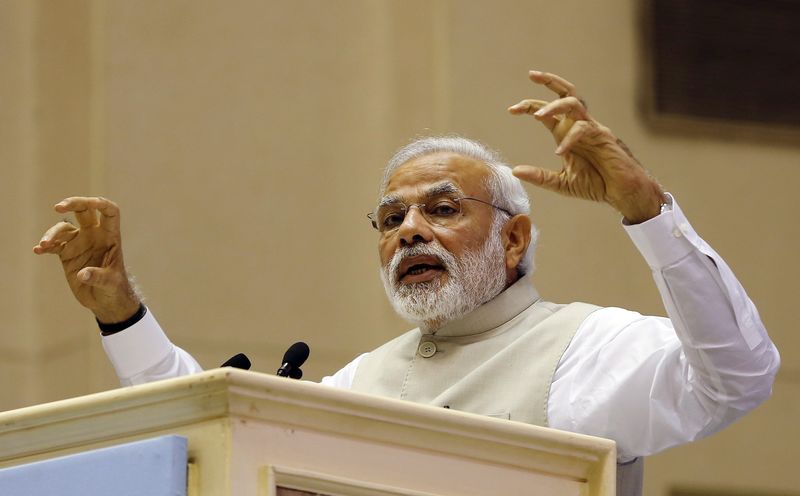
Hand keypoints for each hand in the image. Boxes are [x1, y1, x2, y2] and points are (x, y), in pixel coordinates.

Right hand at [33, 197, 140, 322]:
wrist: (105, 300)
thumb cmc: (115, 289)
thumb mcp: (110, 283)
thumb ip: (98, 277)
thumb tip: (83, 274)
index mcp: (110, 236)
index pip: (109, 212)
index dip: (101, 203)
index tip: (90, 202)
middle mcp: (94, 235)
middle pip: (83, 211)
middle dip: (72, 204)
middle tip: (58, 207)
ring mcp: (79, 243)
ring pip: (63, 228)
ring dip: (52, 233)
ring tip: (44, 244)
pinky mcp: (67, 254)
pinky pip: (53, 245)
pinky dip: (45, 246)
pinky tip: (38, 250)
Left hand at [508, 70, 664, 223]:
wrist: (622, 193)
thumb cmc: (595, 185)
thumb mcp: (560, 183)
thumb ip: (539, 176)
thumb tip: (514, 170)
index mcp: (565, 133)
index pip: (546, 111)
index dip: (529, 106)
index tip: (511, 110)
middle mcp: (578, 125)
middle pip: (566, 92)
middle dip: (549, 81)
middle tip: (532, 75)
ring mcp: (592, 128)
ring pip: (574, 103)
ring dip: (555, 105)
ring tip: (538, 116)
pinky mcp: (603, 136)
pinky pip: (583, 129)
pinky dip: (569, 138)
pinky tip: (559, 152)